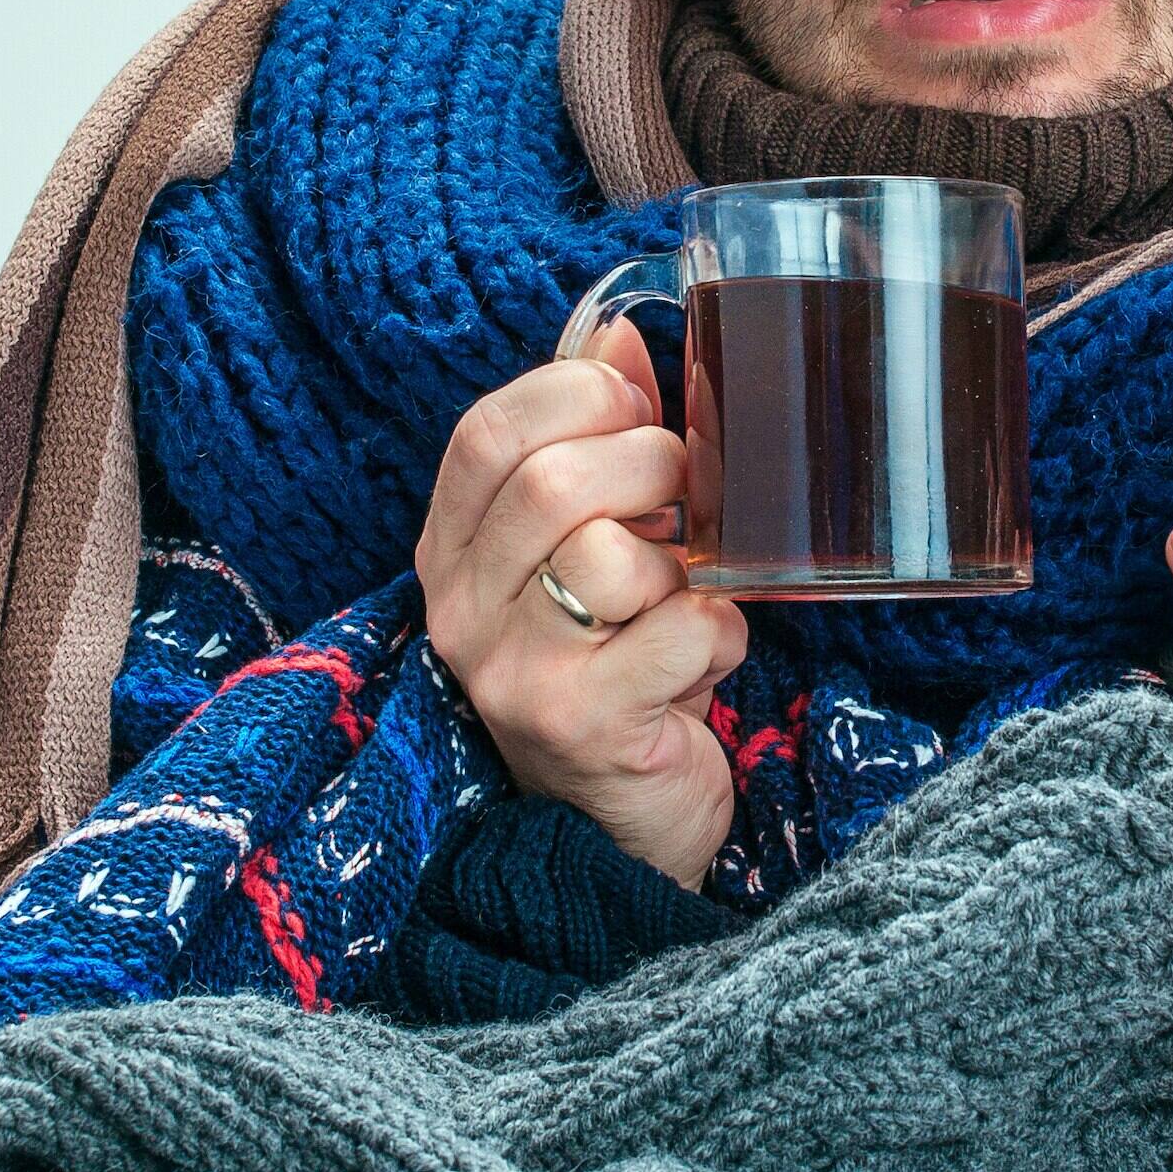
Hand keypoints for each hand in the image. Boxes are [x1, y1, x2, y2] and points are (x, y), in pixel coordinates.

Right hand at [416, 319, 751, 883]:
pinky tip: (705, 662)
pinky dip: (721, 633)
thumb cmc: (614, 670)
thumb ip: (590, 444)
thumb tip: (618, 337)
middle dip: (654, 470)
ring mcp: (512, 674)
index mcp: (451, 552)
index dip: (576, 397)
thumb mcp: (581, 555)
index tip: (636, 413)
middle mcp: (461, 611)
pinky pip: (681, 629)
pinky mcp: (581, 725)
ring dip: (685, 563)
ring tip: (685, 597)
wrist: (619, 834)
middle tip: (686, 506)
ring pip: (614, 555)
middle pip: (557, 482)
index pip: (485, 433)